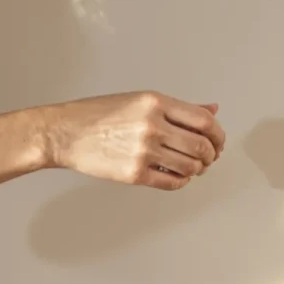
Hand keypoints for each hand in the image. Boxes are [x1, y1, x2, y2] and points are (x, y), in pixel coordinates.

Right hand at [42, 91, 225, 189]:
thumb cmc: (99, 115)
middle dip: (211, 155)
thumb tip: (213, 110)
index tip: (218, 142)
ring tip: (193, 167)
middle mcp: (152, 125)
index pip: (204, 121)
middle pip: (201, 146)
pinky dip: (181, 181)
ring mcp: (143, 150)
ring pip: (190, 166)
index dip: (218, 135)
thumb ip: (179, 108)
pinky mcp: (134, 173)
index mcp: (155, 102)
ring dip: (198, 169)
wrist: (64, 132)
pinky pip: (172, 182)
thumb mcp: (140, 100)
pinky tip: (177, 176)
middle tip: (209, 158)